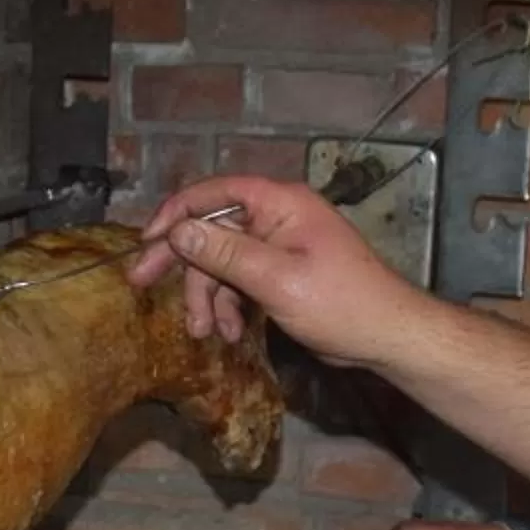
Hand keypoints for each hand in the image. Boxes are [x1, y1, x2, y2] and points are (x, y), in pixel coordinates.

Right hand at [127, 175, 430, 365]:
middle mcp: (276, 216)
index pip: (213, 192)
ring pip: (222, 261)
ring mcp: (279, 244)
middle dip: (183, 264)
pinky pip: (241, 280)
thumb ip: (225, 254)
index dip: (175, 215)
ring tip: (206, 333)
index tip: (147, 243)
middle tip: (142, 284)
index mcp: (279, 203)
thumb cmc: (341, 304)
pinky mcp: (282, 271)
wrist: (388, 336)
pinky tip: (230, 333)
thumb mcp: (276, 280)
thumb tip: (179, 231)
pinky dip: (231, 305)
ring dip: (208, 296)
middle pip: (212, 229)